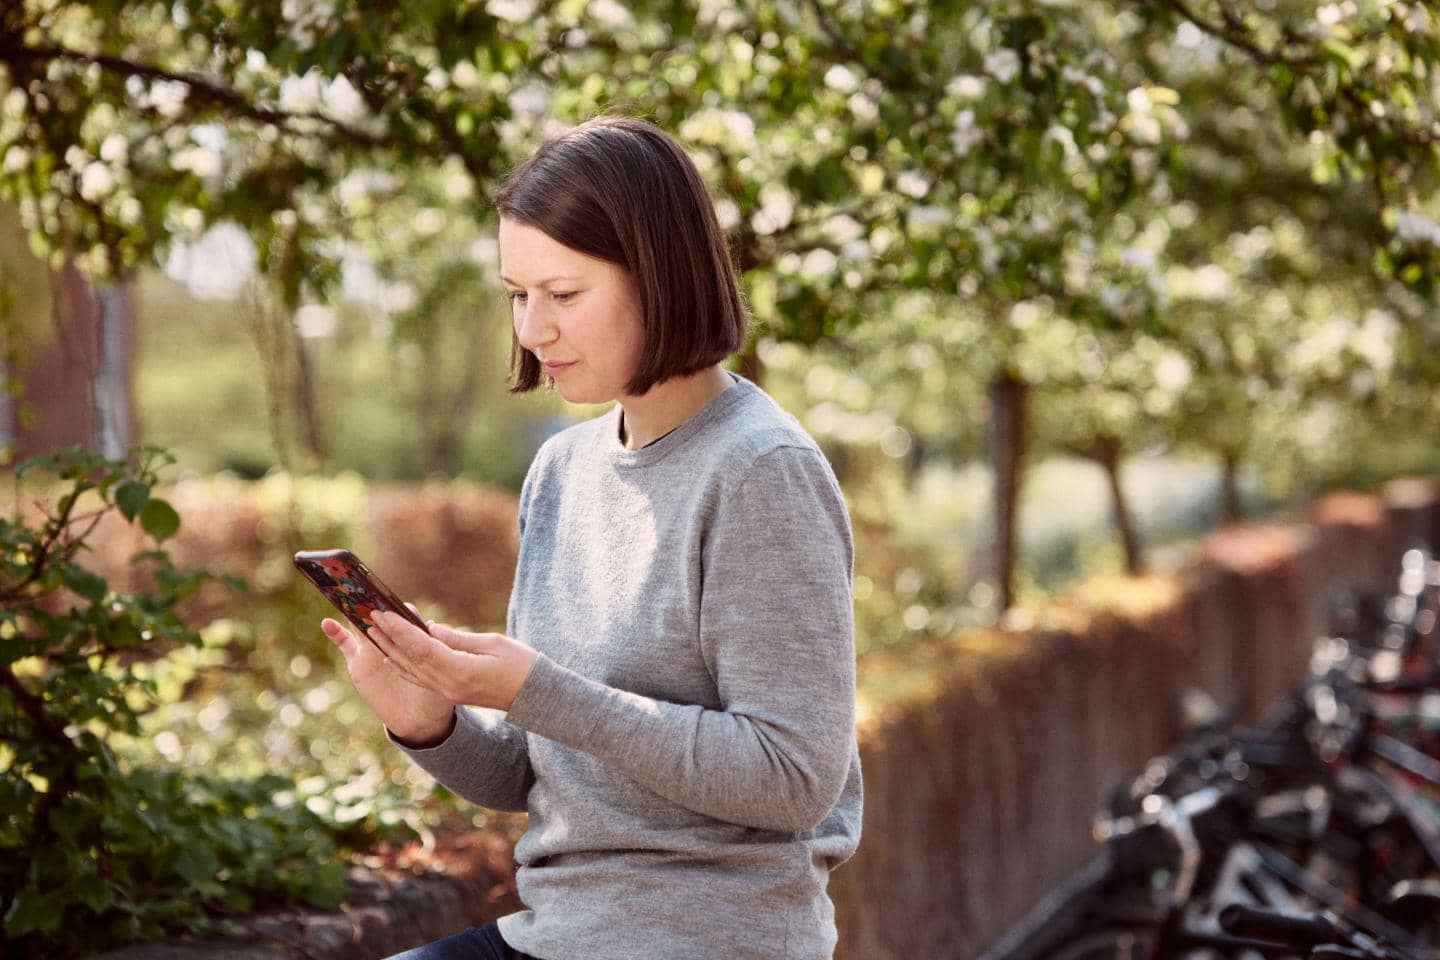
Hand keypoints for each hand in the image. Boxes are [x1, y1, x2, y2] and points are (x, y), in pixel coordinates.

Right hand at [321, 606, 455, 744]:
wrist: (418, 718)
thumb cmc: (437, 693)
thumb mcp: (443, 670)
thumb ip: (439, 650)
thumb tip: (431, 627)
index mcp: (413, 638)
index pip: (406, 617)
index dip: (401, 610)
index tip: (395, 603)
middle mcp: (392, 639)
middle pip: (381, 615)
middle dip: (372, 602)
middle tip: (361, 589)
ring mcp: (373, 648)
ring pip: (360, 624)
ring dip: (352, 610)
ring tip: (342, 596)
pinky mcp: (358, 662)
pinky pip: (345, 644)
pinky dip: (335, 632)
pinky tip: (327, 622)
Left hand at [366, 609, 540, 712]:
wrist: (536, 697)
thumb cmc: (522, 666)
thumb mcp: (493, 645)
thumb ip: (458, 639)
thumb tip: (430, 629)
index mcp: (461, 672)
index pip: (423, 647)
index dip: (402, 629)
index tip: (385, 613)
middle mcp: (450, 686)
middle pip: (412, 659)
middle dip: (390, 637)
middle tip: (370, 617)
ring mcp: (450, 692)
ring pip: (413, 670)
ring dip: (391, 650)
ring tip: (373, 633)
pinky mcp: (452, 694)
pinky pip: (421, 680)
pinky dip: (404, 667)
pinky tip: (390, 658)